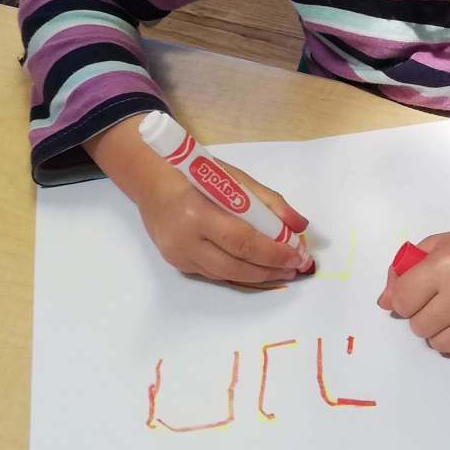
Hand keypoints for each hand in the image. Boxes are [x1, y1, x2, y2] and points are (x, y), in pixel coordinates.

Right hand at [135, 156, 312, 288]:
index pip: (243, 241)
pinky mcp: (176, 264)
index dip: (274, 252)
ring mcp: (178, 255)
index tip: (299, 255)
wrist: (150, 182)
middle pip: (236, 265)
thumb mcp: (234, 178)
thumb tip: (299, 226)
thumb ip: (269, 202)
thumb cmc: (195, 174)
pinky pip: (214, 273)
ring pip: (226, 275)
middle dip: (271, 268)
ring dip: (258, 275)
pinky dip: (239, 272)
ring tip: (282, 270)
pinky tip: (257, 268)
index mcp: (197, 212)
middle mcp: (184, 239)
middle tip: (296, 267)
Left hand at [376, 222, 449, 362]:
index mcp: (446, 265)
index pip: (401, 300)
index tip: (416, 295)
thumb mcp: (446, 244)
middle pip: (417, 326)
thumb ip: (409, 268)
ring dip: (442, 332)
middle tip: (444, 302)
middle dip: (424, 315)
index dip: (404, 299)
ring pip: (437, 345)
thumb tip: (385, 302)